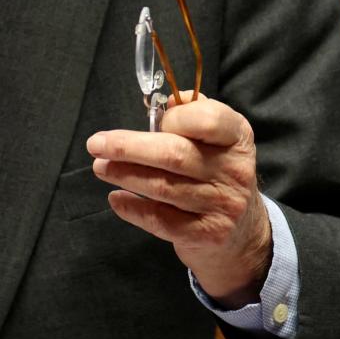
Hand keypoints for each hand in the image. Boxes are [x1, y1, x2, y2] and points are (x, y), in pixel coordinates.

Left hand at [86, 92, 272, 305]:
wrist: (243, 231)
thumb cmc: (217, 170)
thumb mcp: (217, 137)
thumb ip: (193, 113)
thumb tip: (163, 103)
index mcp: (236, 137)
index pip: (207, 121)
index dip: (175, 118)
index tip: (155, 122)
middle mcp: (234, 171)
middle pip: (174, 155)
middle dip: (129, 148)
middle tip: (96, 144)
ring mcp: (222, 205)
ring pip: (163, 187)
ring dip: (124, 175)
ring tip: (100, 167)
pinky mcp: (206, 235)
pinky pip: (161, 220)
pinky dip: (133, 208)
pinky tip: (116, 198)